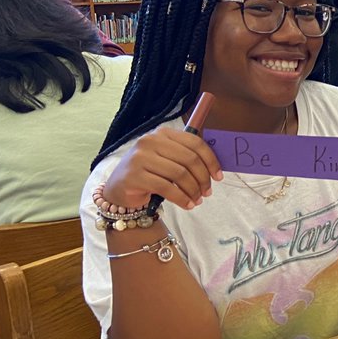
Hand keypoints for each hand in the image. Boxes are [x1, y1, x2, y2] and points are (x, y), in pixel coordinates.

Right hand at [104, 125, 224, 211]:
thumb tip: (215, 169)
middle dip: (203, 179)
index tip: (219, 177)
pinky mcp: (134, 175)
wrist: (118, 190)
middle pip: (190, 159)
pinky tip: (187, 205)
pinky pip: (167, 188)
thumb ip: (186, 158)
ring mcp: (140, 157)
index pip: (195, 143)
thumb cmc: (148, 174)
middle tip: (207, 192)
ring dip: (193, 191)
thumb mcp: (167, 160)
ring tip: (197, 200)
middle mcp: (150, 141)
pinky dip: (182, 198)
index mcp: (163, 134)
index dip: (211, 161)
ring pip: (180, 174)